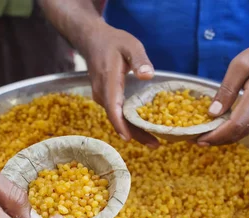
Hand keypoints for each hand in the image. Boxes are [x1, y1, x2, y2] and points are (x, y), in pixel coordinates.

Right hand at [83, 22, 159, 147]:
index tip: (129, 138)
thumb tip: (147, 75)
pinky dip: (129, 123)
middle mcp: (102, 93)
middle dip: (135, 134)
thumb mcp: (130, 45)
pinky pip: (117, 113)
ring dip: (134, 130)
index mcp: (108, 81)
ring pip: (117, 118)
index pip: (112, 108)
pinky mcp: (105, 98)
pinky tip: (143, 128)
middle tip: (155, 145)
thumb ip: (139, 60)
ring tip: (153, 141)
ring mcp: (102, 97)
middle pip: (117, 119)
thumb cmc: (113, 42)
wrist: (93, 40)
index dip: (121, 125)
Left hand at [198, 36, 248, 145]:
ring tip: (204, 134)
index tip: (198, 139)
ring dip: (224, 137)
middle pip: (238, 133)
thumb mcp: (241, 64)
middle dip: (215, 139)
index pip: (235, 125)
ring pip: (243, 133)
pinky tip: (221, 127)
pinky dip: (233, 130)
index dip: (216, 135)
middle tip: (195, 139)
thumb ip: (227, 89)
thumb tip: (213, 112)